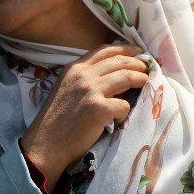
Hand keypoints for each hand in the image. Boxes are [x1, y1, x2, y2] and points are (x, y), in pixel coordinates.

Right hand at [20, 43, 148, 187]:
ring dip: (141, 80)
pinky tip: (118, 119)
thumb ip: (87, 78)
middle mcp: (83, 75)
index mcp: (74, 68)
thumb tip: (118, 72)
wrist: (45, 145)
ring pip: (127, 77)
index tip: (139, 51)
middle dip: (139, 64)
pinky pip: (124, 104)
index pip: (105, 50)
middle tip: (149, 70)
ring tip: (146, 84)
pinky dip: (125, 112)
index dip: (126, 49)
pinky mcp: (99, 108)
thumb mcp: (68, 89)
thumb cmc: (58, 120)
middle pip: (120, 61)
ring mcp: (91, 90)